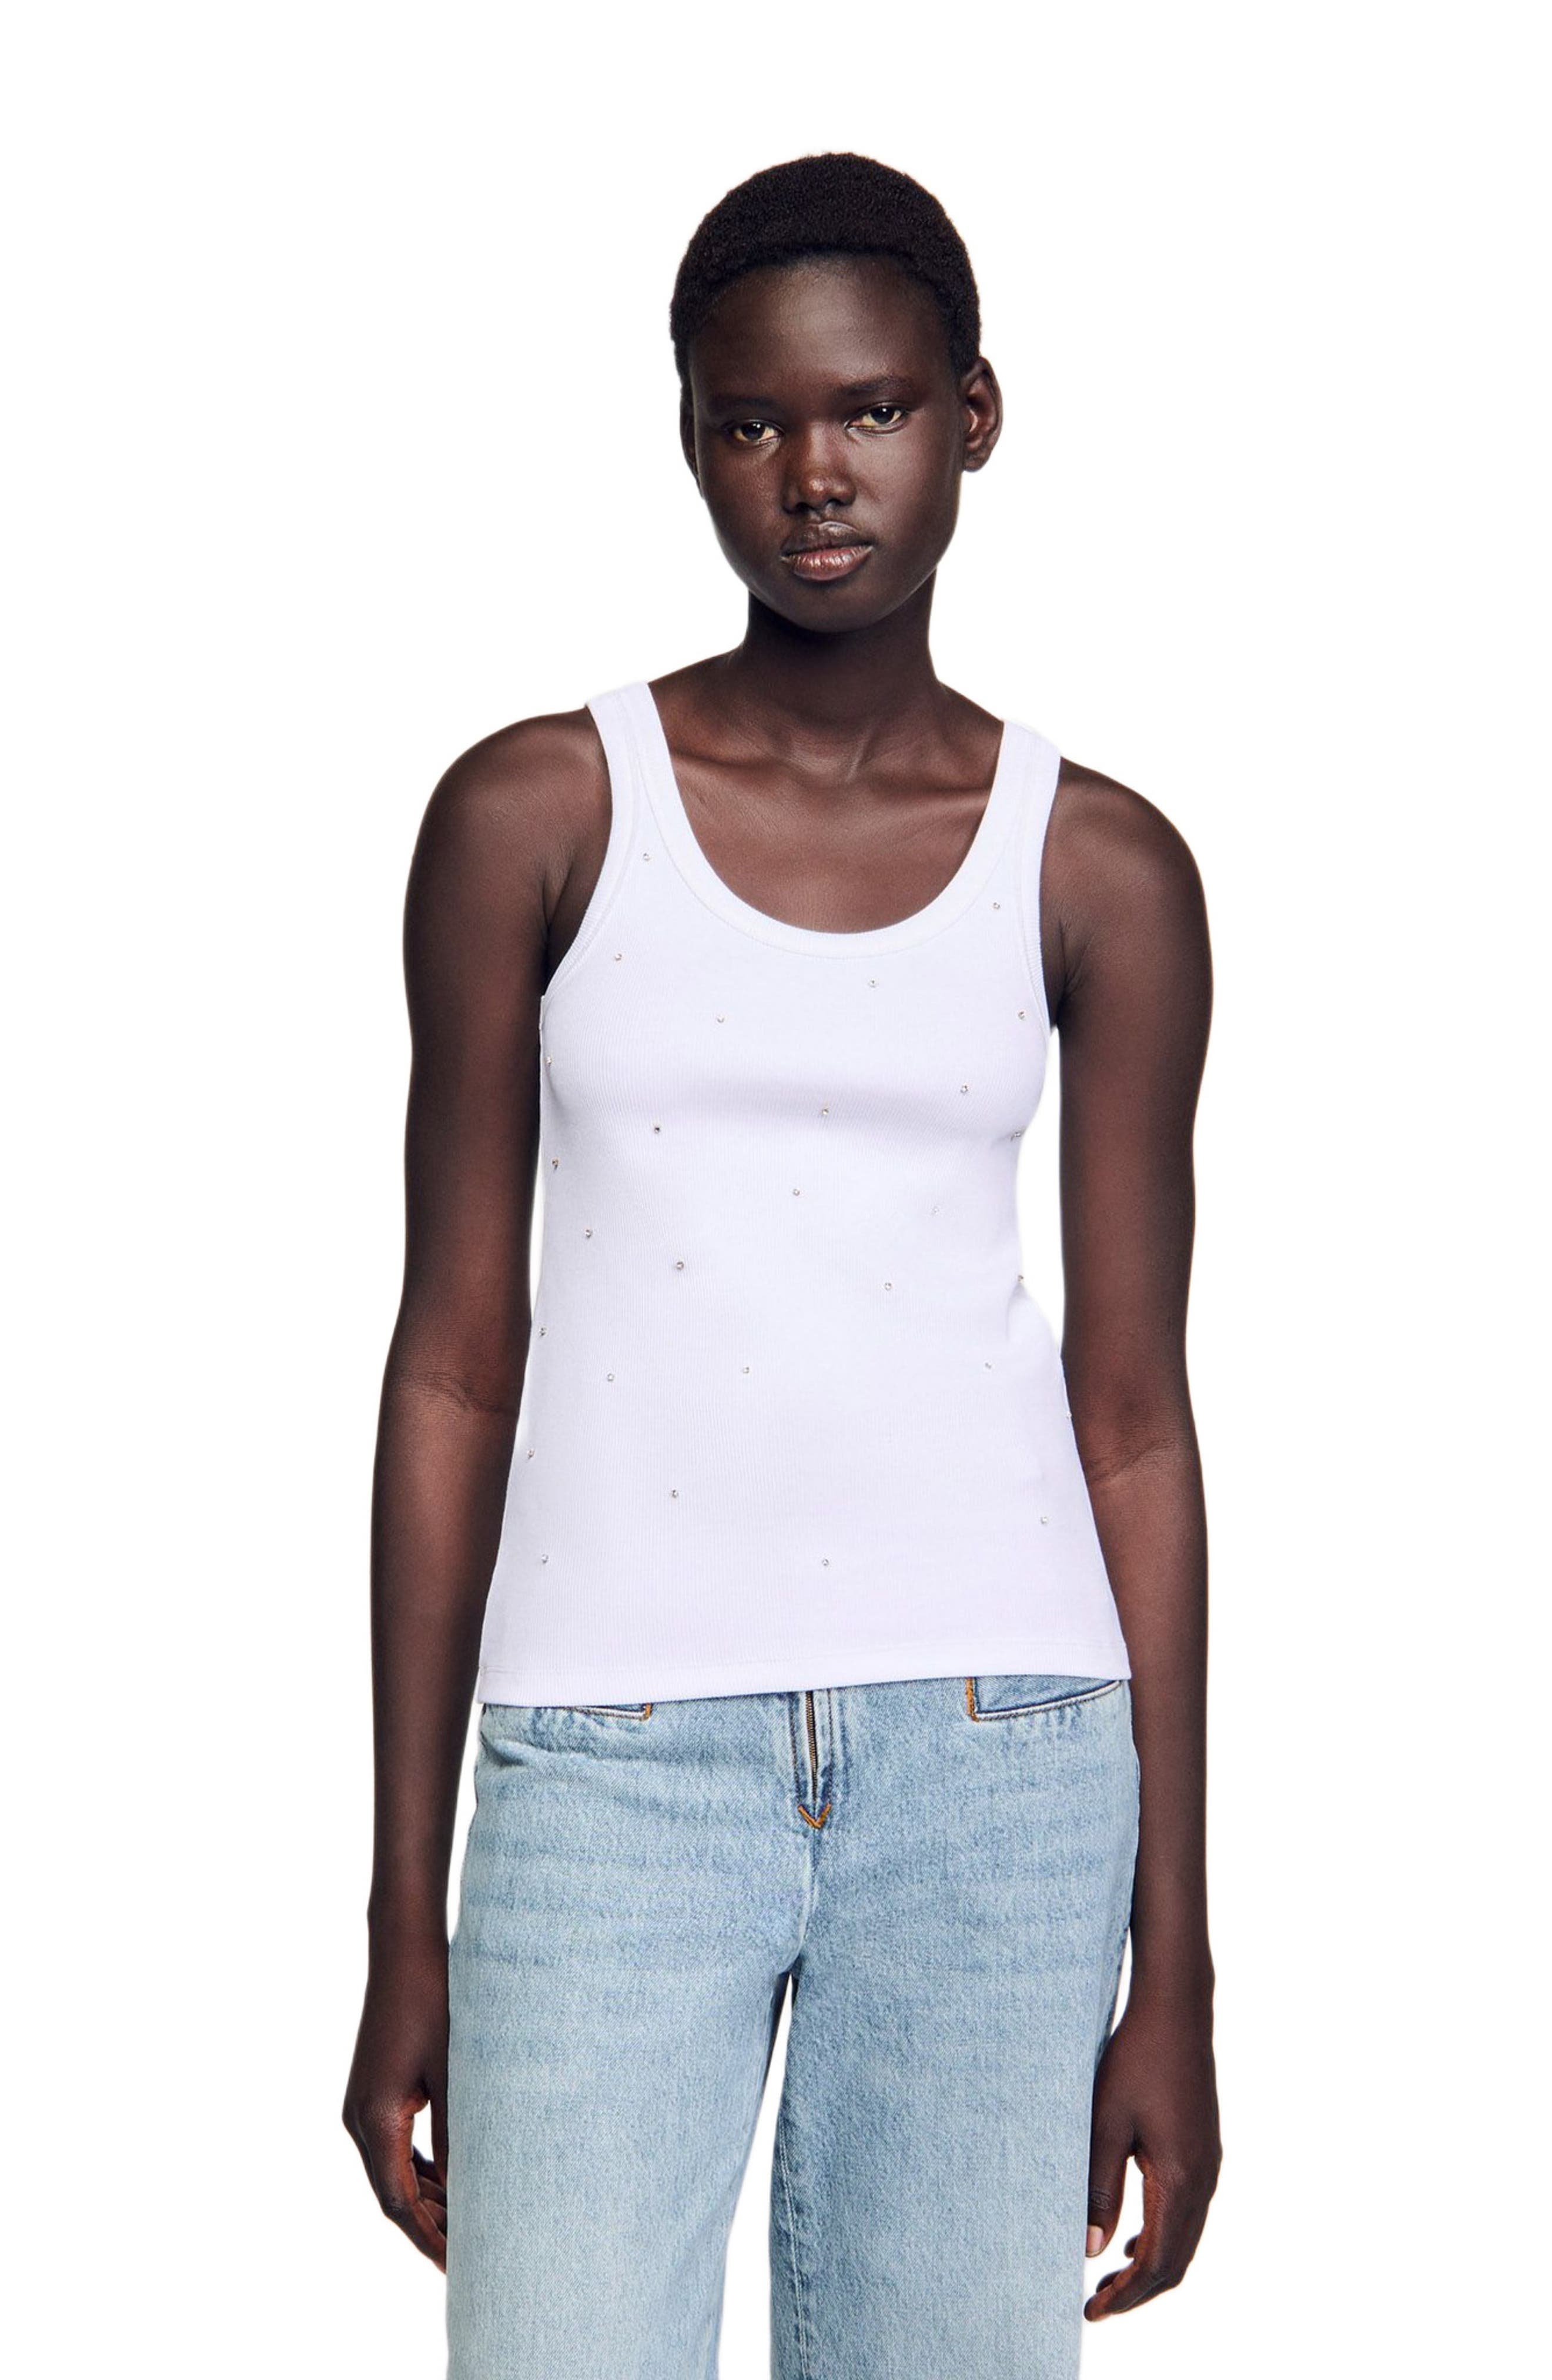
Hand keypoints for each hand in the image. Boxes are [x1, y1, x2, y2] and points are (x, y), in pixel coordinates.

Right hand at [342, 1930, 450, 2269]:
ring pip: (394, 2174)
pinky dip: (421, 2172)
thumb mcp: (454, 2072)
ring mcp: (363, 2107)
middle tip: (472, 2258)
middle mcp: (359, 2120)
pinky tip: (452, 2181)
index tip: (461, 2269)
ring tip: (468, 2228)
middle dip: (430, 2229)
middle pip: (394, 2196)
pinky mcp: (374, 2093)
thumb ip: (460, 2133)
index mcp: (375, 2122)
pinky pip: (395, 2148)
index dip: (430, 2240)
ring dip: (427, 2201)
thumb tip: (474, 2192)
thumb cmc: (433, 2001)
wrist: (404, 1948)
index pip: (400, 2205)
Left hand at [1084, 1980, 1220, 2318]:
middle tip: (1096, 2305)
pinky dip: (1163, 2237)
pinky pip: (1188, 2213)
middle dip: (1138, 2291)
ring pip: (1185, 2238)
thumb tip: (1092, 2249)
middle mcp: (1204, 2178)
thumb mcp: (1104, 2121)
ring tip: (1110, 2281)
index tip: (1091, 2312)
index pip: (1158, 2262)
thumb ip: (1098, 2187)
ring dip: (1151, 2266)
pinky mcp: (1203, 2148)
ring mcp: (1209, 2163)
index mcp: (1180, 2178)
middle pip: (1177, 2260)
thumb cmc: (1135, 2058)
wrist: (1176, 2009)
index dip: (1125, 2296)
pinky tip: (1133, 2237)